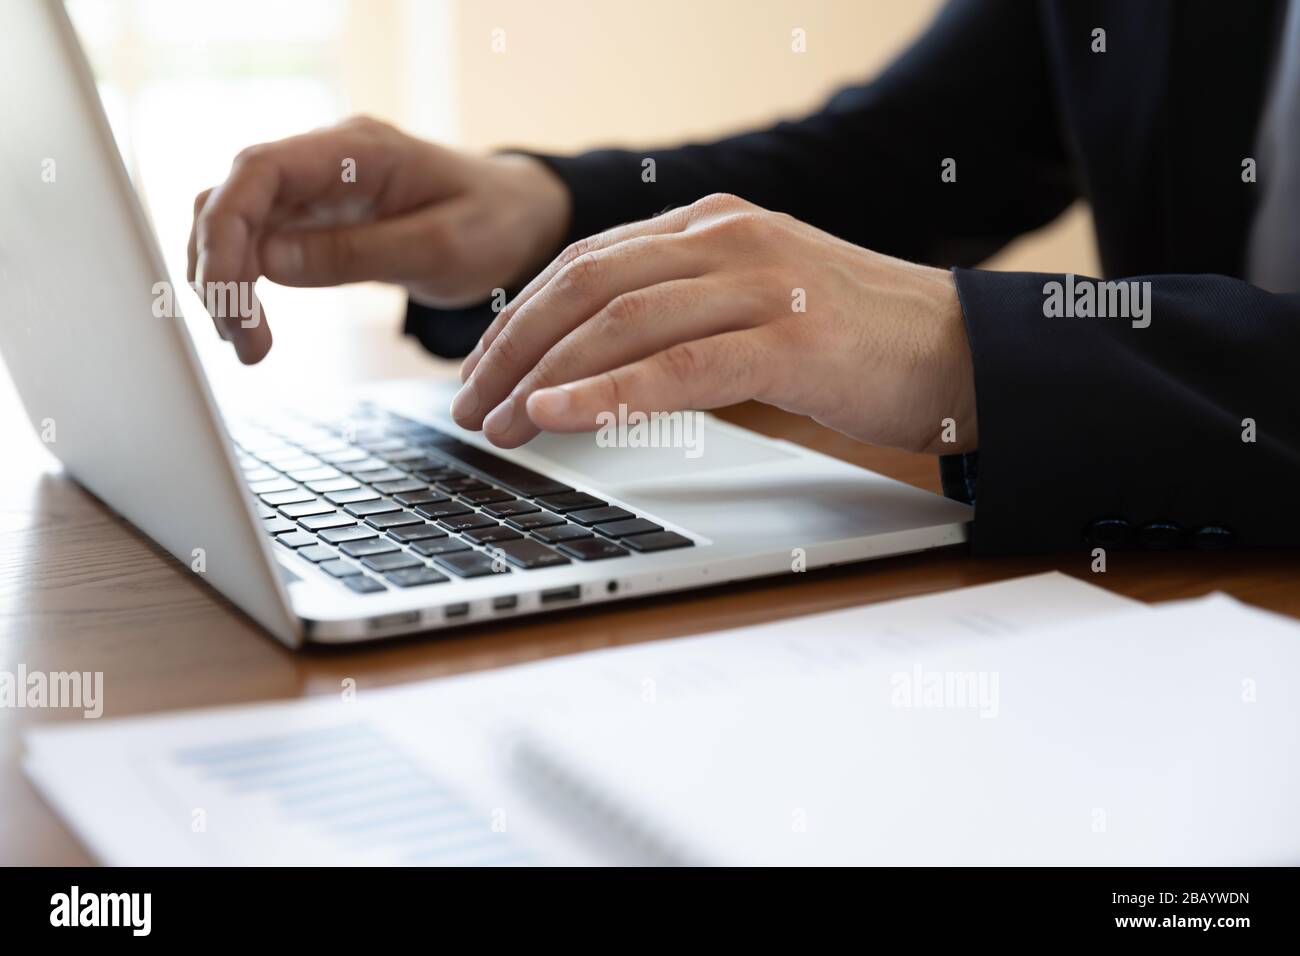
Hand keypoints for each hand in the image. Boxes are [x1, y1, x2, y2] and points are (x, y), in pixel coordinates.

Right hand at [188, 116, 570, 362]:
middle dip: (219, 270)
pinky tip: (252, 328)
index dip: (226, 229)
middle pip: (231, 198)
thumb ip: (357, 254)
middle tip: (242, 342)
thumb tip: (268, 265)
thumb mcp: (442, 249)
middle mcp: (324, 160)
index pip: (258, 169)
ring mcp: (315, 189)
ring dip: (225, 284)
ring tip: (248, 347)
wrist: (520, 219)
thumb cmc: (494, 225)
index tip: (230, 296)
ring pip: (234, 224)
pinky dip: (244, 285)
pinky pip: (257, 244)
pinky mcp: (314, 218)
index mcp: (358, 150)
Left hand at [450, 193, 977, 454]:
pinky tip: (559, 418)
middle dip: (512, 350)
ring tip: (499, 426)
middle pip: (584, 285)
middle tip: (470, 406)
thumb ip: (680, 316)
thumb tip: (591, 368)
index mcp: (710, 226)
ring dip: (544, 378)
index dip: (521, 320)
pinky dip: (608, 394)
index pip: (585, 263)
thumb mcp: (752, 308)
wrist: (962, 349)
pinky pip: (677, 366)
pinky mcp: (789, 339)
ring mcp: (759, 283)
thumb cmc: (853, 339)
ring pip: (619, 322)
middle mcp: (726, 239)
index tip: (481, 371)